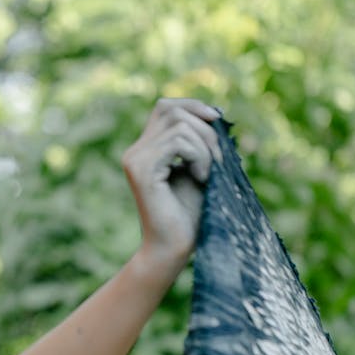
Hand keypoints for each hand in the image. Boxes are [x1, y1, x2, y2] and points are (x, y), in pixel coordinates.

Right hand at [122, 98, 221, 267]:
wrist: (175, 248)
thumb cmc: (190, 215)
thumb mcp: (199, 169)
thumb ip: (199, 142)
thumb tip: (214, 112)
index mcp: (145, 150)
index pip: (166, 107)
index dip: (193, 106)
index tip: (219, 121)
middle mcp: (135, 152)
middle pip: (172, 110)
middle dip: (205, 128)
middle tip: (220, 158)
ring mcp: (134, 160)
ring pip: (179, 125)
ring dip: (205, 147)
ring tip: (209, 174)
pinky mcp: (141, 171)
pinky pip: (178, 143)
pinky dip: (199, 157)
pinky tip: (201, 178)